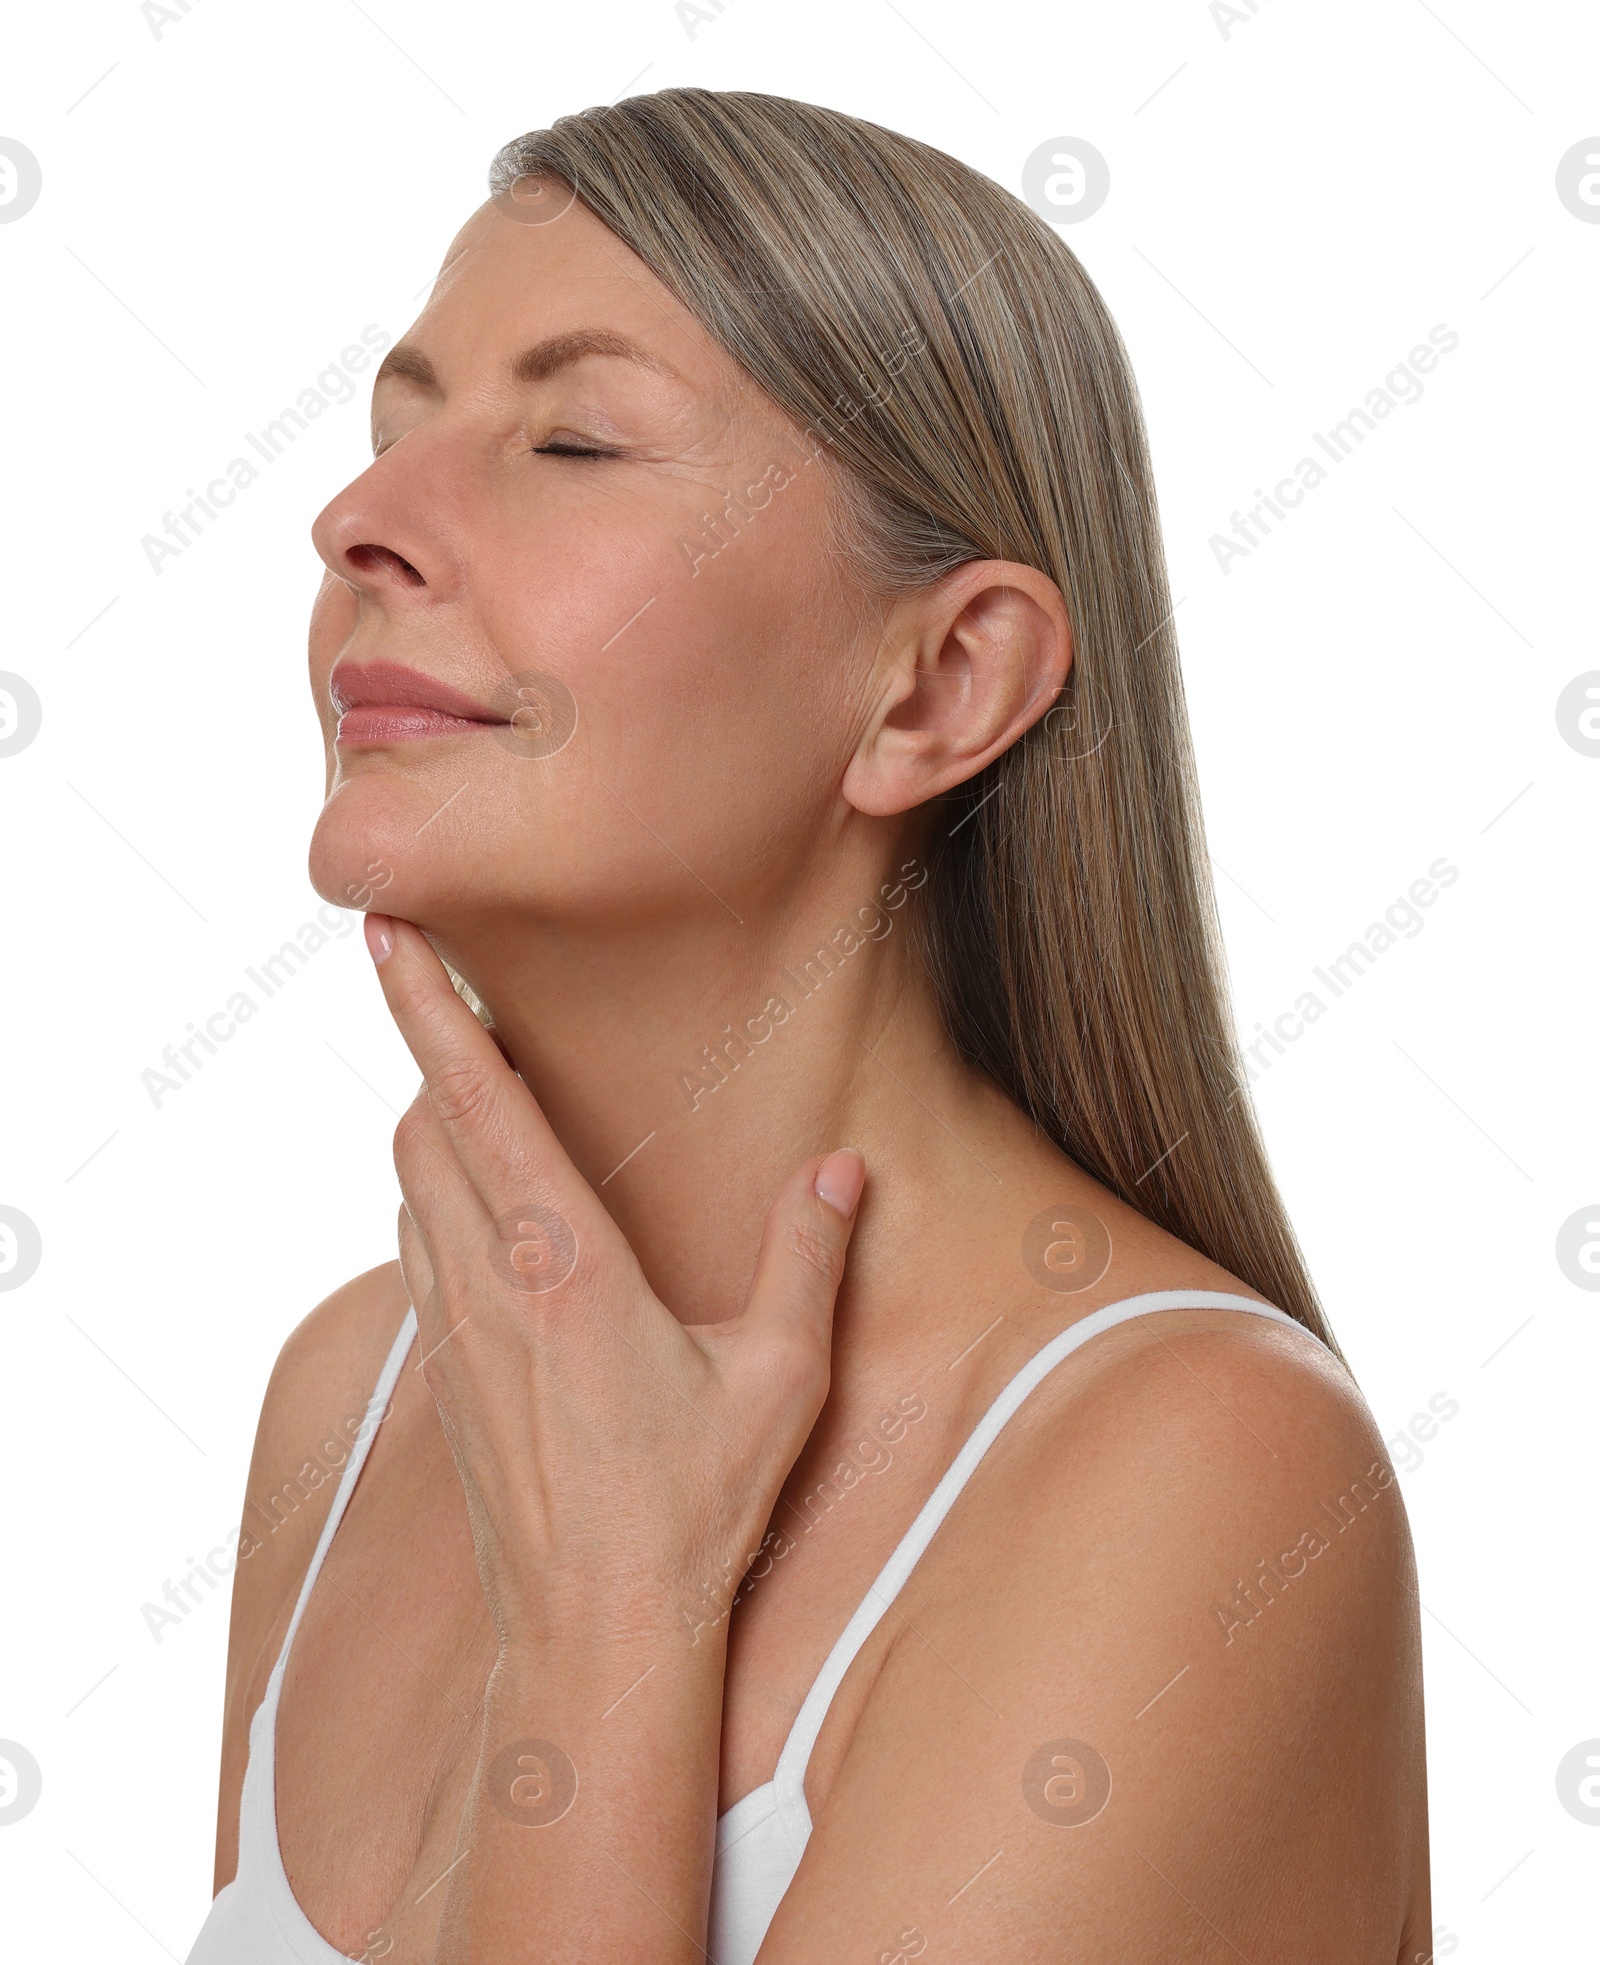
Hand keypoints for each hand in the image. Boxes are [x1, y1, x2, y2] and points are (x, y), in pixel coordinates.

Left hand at [362, 912, 866, 1656]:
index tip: (383, 929)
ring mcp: (453, 1329)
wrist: (594, 1635)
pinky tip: (498, 1213)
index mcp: (565, 1264)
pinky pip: (419, 1246)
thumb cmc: (691, 1509)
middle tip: (467, 998)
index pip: (476, 1101)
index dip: (427, 1007)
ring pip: (410, 1183)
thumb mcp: (779, 1378)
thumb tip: (844, 1167)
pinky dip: (439, 1197)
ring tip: (493, 1098)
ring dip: (438, 1126)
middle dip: (436, 1051)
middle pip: (424, 1126)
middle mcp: (488, 1282)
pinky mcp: (444, 1370)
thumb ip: (809, 1257)